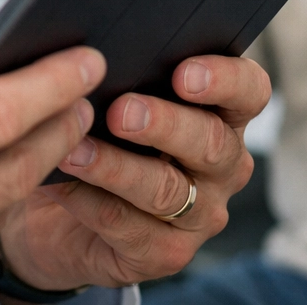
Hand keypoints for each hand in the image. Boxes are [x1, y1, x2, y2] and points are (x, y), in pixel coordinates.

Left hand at [0, 55, 270, 290]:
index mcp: (222, 114)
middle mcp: (222, 165)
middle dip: (164, 124)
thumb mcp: (112, 97)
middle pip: (210, 142)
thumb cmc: (96, 133)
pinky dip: (92, 202)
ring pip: (167, 189)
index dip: (224, 80)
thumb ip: (122, 72)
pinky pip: (130, 227)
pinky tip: (63, 183)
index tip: (184, 73)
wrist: (57, 210)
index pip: (248, 91)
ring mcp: (200, 214)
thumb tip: (91, 52)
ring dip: (117, 167)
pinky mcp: (165, 253)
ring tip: (76, 150)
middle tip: (120, 112)